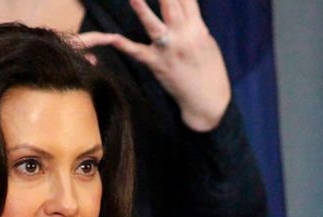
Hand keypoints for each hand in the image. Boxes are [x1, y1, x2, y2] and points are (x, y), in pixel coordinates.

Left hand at [77, 0, 230, 131]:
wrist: (207, 100)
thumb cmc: (210, 70)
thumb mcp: (208, 42)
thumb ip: (195, 25)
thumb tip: (187, 11)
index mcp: (197, 29)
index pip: (187, 0)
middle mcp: (183, 36)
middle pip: (172, 6)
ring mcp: (167, 50)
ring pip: (154, 26)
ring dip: (143, 11)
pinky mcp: (156, 64)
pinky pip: (138, 53)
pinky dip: (124, 46)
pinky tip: (112, 38)